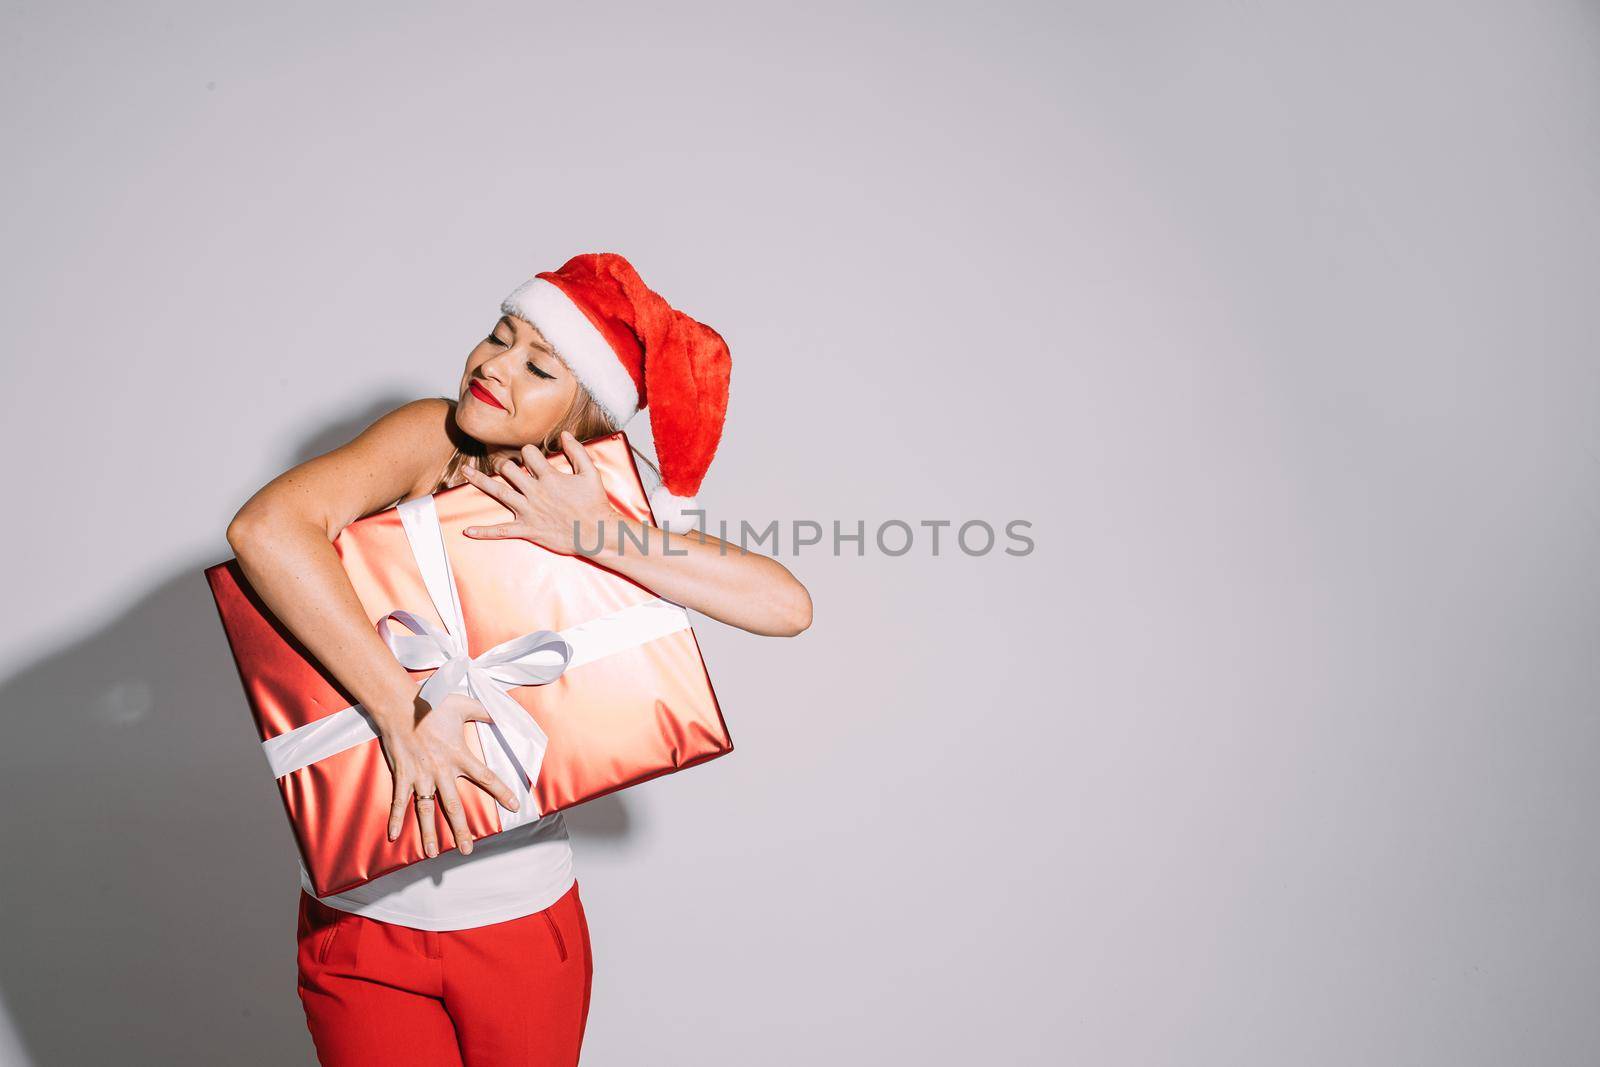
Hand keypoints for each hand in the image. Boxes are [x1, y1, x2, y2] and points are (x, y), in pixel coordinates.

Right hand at [379, 692, 520, 856]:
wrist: (400, 705)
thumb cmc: (433, 704)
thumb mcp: (465, 704)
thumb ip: (486, 712)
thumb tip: (502, 715)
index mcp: (459, 755)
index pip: (486, 777)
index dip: (501, 792)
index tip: (514, 807)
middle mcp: (441, 770)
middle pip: (453, 806)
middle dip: (461, 829)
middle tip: (467, 850)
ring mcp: (420, 775)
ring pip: (425, 810)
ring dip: (429, 832)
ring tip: (433, 854)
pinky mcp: (403, 775)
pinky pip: (399, 801)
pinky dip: (395, 818)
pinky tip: (393, 836)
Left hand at [460, 431, 616, 553]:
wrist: (596, 533)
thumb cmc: (595, 503)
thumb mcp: (590, 473)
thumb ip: (577, 451)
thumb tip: (565, 434)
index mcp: (549, 476)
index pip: (528, 453)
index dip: (528, 451)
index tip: (531, 456)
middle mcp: (535, 491)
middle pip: (509, 469)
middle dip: (503, 463)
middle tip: (502, 464)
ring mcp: (528, 510)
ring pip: (499, 491)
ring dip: (479, 480)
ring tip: (465, 472)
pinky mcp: (527, 529)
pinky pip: (501, 530)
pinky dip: (484, 532)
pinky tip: (468, 530)